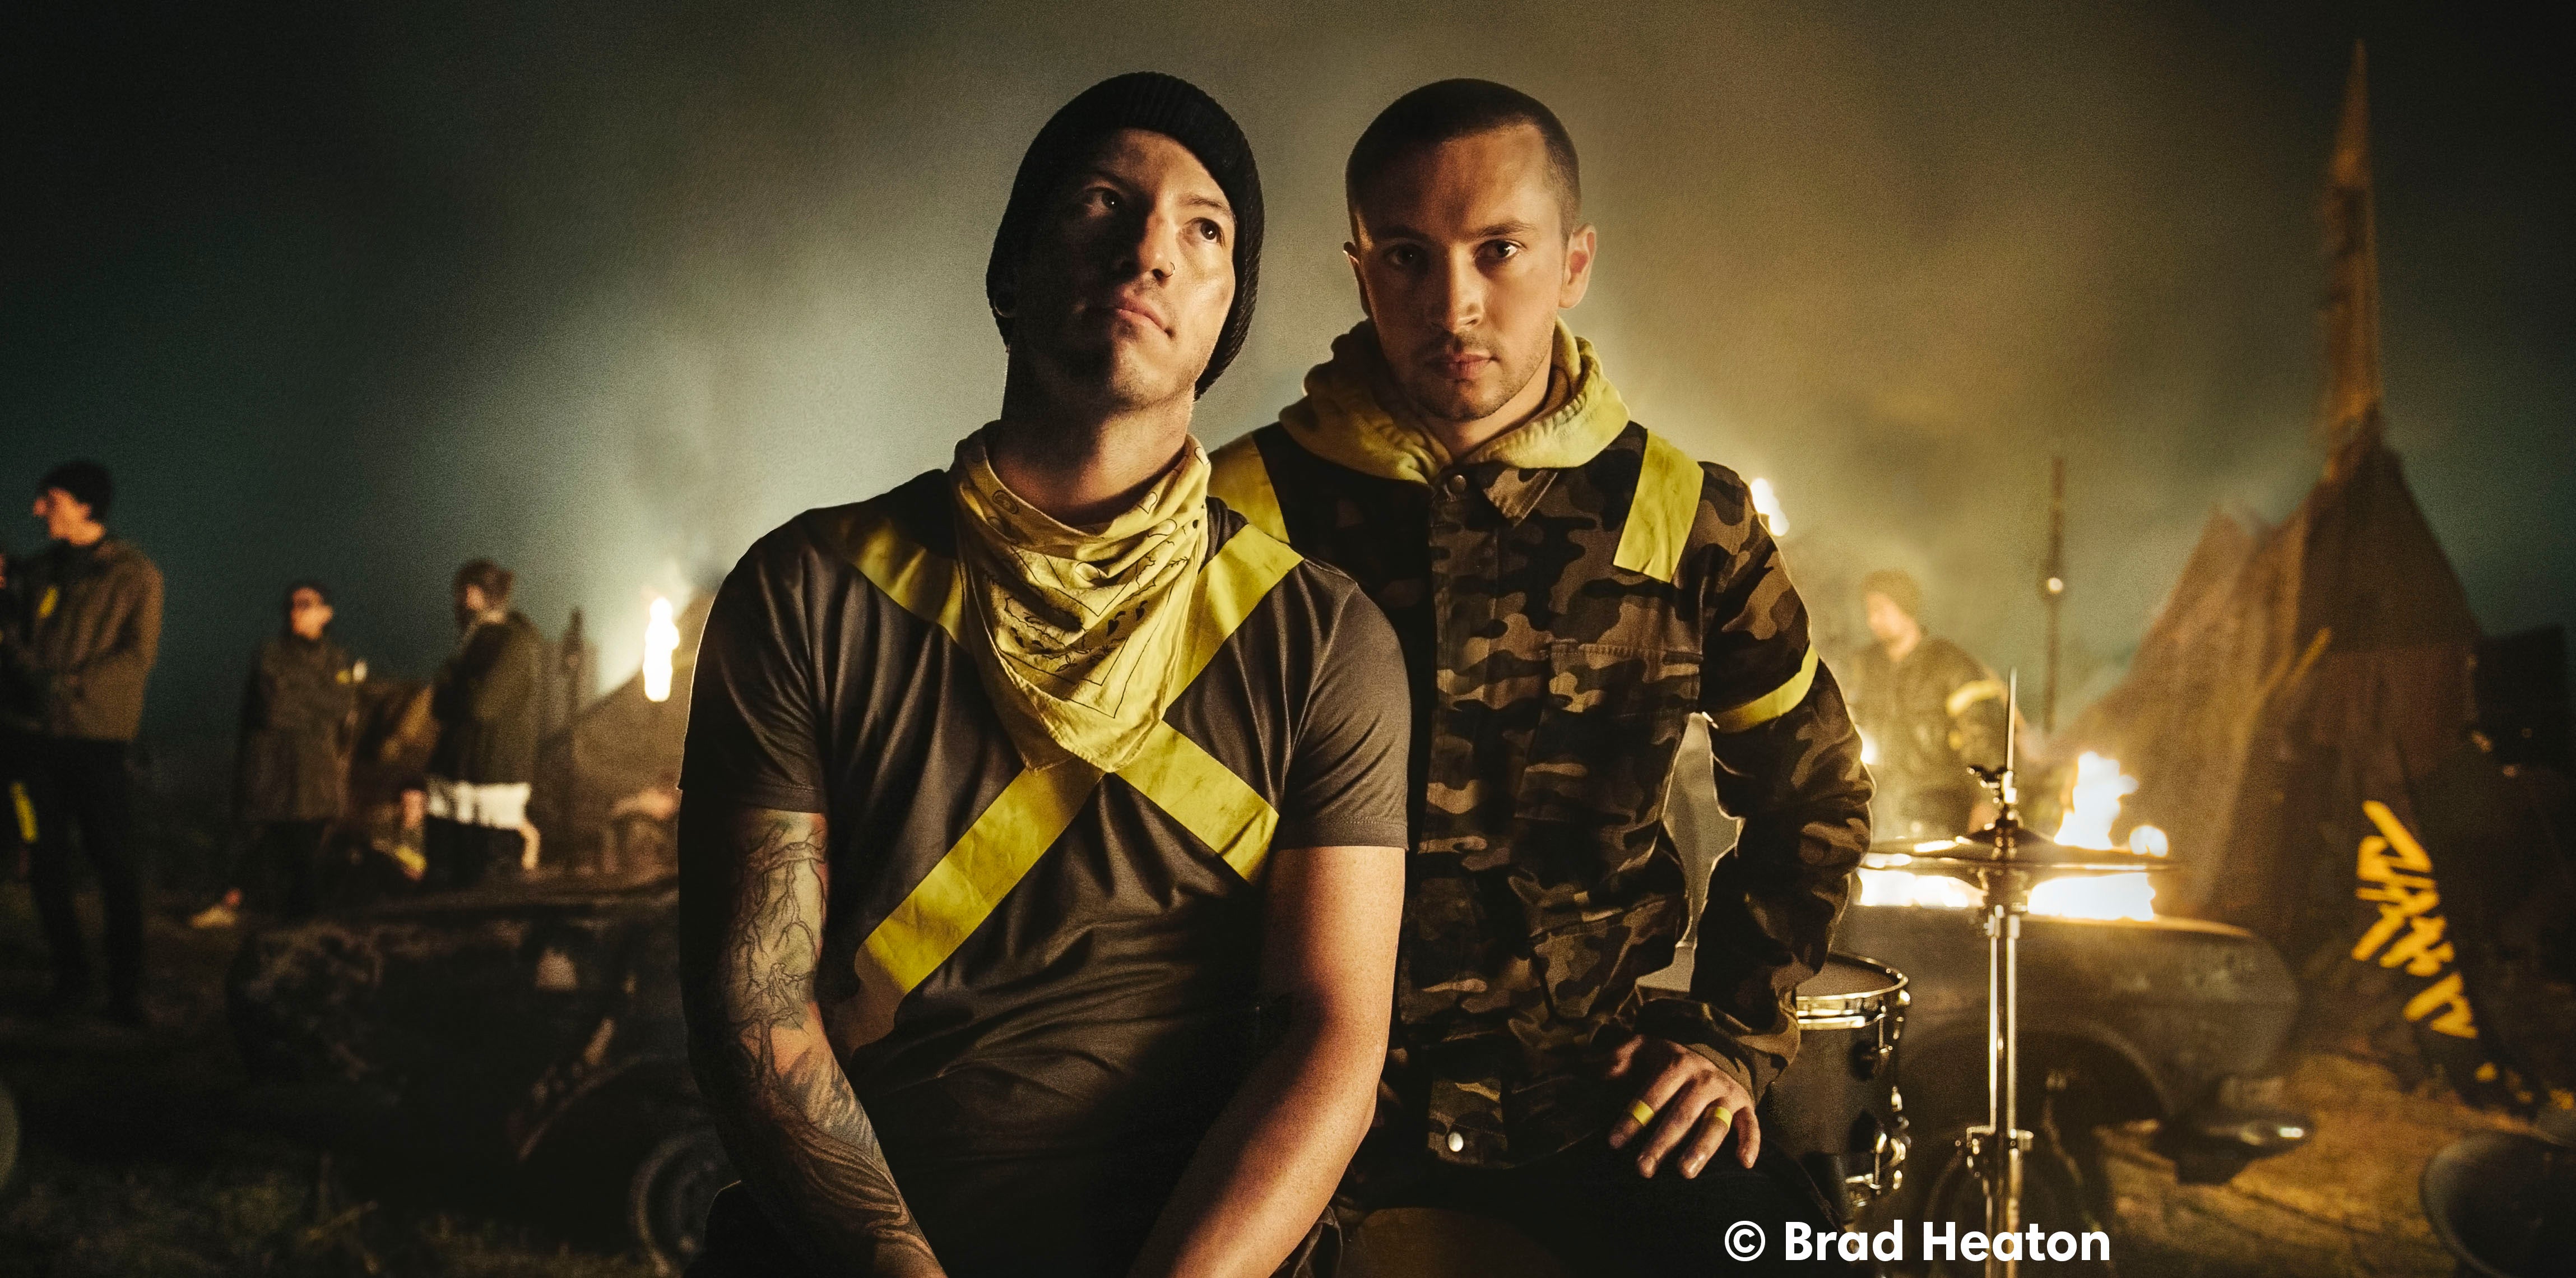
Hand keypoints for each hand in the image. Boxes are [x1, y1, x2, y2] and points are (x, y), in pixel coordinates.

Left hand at [1604, 1035, 1758, 1177]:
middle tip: (1643, 1168)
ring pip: (1715, 1123)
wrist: (1714, 1048)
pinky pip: (1751, 1125)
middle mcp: (1704, 1079)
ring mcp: (1727, 1093)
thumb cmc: (1669, 1058)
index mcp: (1677, 1065)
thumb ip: (1619, 1058)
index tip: (1614, 1143)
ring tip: (1684, 1173)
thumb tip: (1593, 1071)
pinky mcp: (1745, 1105)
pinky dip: (1750, 1143)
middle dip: (1661, 1143)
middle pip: (1681, 1115)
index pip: (1652, 1095)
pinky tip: (1744, 1163)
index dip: (1633, 1118)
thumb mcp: (1642, 1047)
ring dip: (1701, 1148)